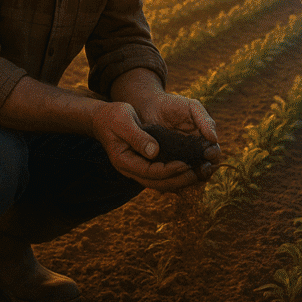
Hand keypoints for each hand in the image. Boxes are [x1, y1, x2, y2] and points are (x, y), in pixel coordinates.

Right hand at [90, 98, 218, 191]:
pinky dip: (175, 175)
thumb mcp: (124, 121)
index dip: (169, 171)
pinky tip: (189, 169)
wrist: (103, 118)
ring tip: (198, 174)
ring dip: (179, 180)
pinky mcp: (144, 164)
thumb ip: (138, 137)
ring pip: (160, 183)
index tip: (186, 164)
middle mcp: (131, 169)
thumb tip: (154, 151)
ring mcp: (137, 168)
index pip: (150, 173)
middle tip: (198, 174)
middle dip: (178, 180)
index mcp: (124, 161)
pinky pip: (161, 175)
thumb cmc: (113, 117)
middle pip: (157, 183)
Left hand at [137, 90, 222, 171]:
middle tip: (201, 169)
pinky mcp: (164, 165)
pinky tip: (172, 177)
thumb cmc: (173, 105)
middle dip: (205, 170)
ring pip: (189, 176)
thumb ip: (205, 120)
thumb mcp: (192, 108)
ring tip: (186, 174)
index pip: (214, 153)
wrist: (149, 106)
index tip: (208, 153)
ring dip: (191, 178)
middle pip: (205, 168)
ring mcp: (179, 160)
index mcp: (203, 140)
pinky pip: (171, 177)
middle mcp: (193, 153)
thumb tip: (214, 139)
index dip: (214, 155)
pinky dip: (174, 180)